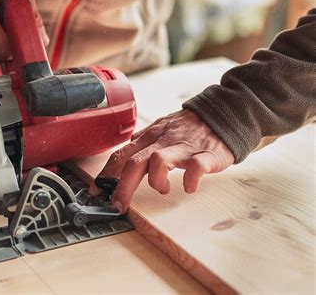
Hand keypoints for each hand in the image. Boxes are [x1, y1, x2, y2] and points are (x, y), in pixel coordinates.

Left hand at [90, 109, 234, 212]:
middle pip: (134, 161)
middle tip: (117, 205)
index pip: (121, 154)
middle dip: (122, 186)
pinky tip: (188, 187)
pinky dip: (189, 181)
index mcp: (150, 137)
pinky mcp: (206, 154)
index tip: (96, 191)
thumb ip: (142, 144)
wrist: (223, 114)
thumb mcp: (160, 130)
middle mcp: (162, 141)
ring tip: (162, 190)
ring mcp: (183, 147)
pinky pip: (195, 168)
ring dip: (155, 181)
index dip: (106, 173)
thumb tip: (122, 157)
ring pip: (158, 161)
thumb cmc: (189, 128)